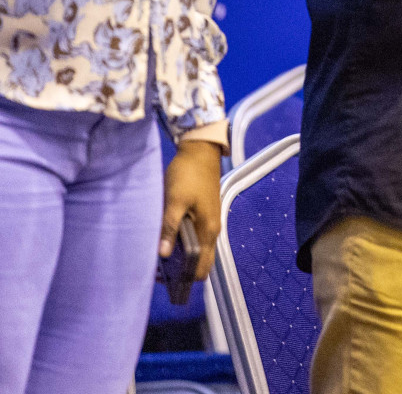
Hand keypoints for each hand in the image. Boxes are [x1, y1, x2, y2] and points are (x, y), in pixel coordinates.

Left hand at [162, 139, 221, 280]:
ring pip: (196, 250)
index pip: (203, 268)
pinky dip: (180, 244)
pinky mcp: (202, 215)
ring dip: (179, 256)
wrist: (200, 152)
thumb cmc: (188, 175)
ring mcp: (208, 222)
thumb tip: (163, 254)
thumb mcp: (175, 201)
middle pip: (200, 262)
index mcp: (208, 230)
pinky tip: (163, 239)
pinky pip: (193, 238)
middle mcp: (212, 230)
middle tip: (157, 270)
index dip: (187, 278)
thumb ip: (170, 228)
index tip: (166, 281)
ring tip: (155, 255)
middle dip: (181, 270)